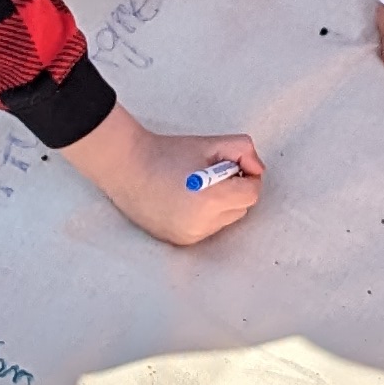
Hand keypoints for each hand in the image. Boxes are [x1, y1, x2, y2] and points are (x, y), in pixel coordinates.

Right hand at [63, 107, 264, 246]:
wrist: (126, 168)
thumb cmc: (167, 153)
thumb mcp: (211, 143)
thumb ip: (244, 151)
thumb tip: (257, 170)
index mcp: (211, 199)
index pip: (251, 194)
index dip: (247, 176)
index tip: (234, 167)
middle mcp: (202, 223)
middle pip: (241, 209)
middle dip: (234, 191)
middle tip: (214, 174)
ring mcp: (190, 235)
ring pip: (225, 221)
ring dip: (221, 205)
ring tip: (197, 187)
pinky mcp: (180, 241)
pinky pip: (207, 229)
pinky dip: (205, 216)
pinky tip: (186, 200)